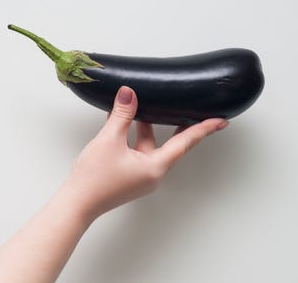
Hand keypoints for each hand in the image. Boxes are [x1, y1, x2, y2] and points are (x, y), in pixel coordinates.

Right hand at [64, 86, 228, 220]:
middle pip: (171, 144)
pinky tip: (125, 121)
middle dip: (180, 126)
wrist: (76, 204)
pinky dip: (135, 136)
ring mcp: (142, 175)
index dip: (204, 129)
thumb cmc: (93, 178)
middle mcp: (153, 173)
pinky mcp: (131, 175)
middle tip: (193, 110)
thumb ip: (121, 115)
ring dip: (147, 127)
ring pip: (151, 145)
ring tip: (145, 107)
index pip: (185, 143)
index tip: (221, 120)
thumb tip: (129, 93)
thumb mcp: (109, 140)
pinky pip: (139, 151)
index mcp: (155, 167)